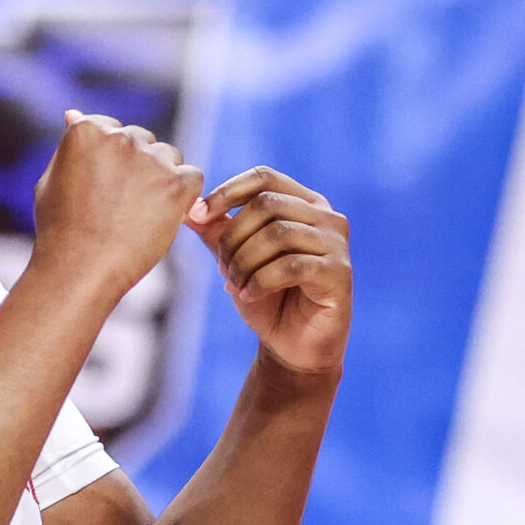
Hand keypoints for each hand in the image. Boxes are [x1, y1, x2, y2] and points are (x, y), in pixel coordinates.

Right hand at [30, 112, 204, 301]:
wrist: (80, 268)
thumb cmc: (60, 230)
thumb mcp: (52, 178)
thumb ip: (70, 145)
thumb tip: (73, 113)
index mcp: (87, 130)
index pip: (113, 130)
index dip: (112, 162)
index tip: (105, 188)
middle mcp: (121, 137)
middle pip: (143, 141)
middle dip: (138, 167)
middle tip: (121, 206)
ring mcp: (151, 159)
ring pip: (169, 157)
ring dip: (162, 179)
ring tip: (139, 215)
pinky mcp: (176, 184)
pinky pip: (192, 178)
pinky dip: (184, 197)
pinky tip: (163, 217)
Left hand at [188, 167, 350, 376]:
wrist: (293, 346)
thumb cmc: (268, 299)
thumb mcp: (236, 259)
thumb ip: (216, 231)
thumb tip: (185, 207)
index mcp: (304, 203)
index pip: (264, 177)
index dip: (227, 191)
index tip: (196, 215)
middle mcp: (326, 216)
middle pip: (267, 204)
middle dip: (233, 237)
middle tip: (222, 269)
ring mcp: (336, 243)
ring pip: (278, 234)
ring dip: (245, 262)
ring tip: (234, 285)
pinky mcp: (339, 273)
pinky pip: (291, 266)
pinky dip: (261, 281)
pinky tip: (249, 295)